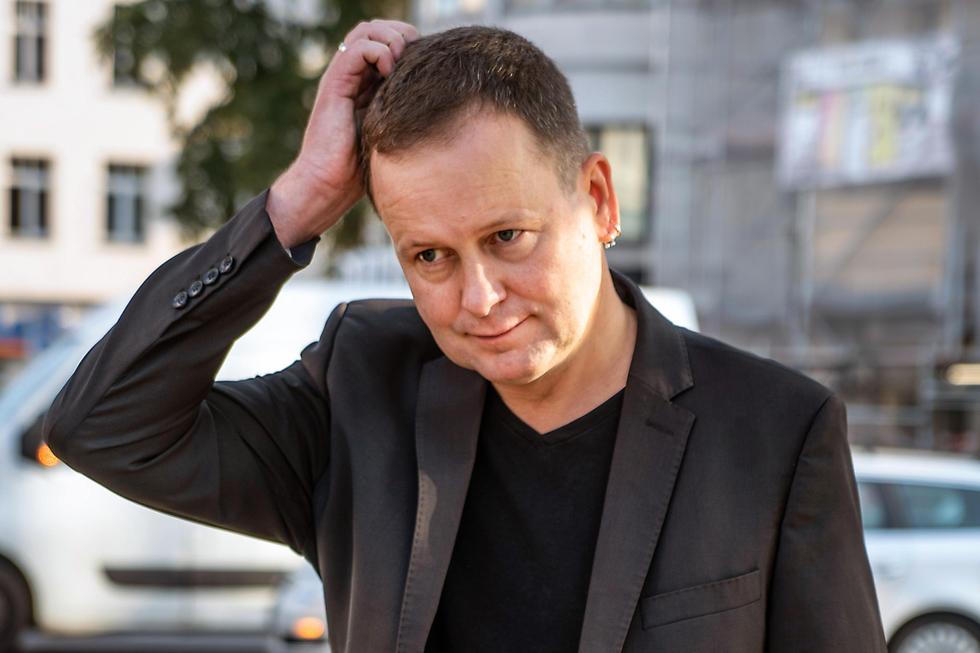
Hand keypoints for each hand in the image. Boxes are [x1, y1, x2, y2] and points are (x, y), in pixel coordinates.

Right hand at [267, 19, 419, 248]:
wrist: (328, 187)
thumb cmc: (361, 172)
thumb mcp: (394, 136)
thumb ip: (406, 114)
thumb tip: (441, 103)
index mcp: (366, 84)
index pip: (387, 41)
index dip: (409, 42)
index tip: (426, 63)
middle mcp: (352, 77)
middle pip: (376, 28)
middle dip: (402, 33)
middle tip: (416, 56)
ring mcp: (341, 79)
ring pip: (366, 31)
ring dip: (391, 38)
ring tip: (402, 61)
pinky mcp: (334, 86)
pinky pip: (356, 49)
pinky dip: (378, 52)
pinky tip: (390, 73)